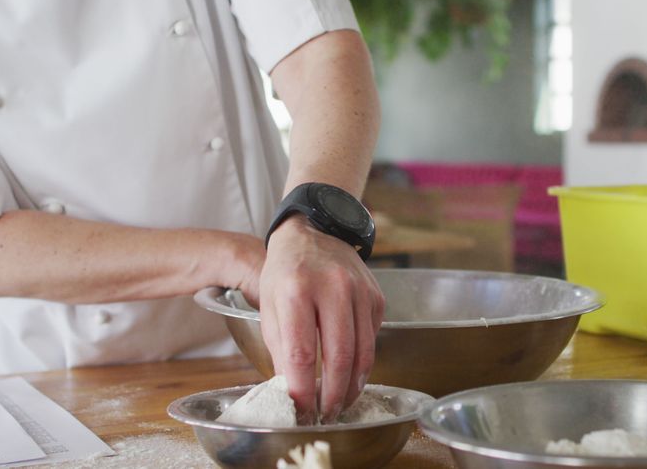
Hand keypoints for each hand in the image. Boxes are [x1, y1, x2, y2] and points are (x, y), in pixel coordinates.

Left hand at [258, 214, 384, 423]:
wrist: (314, 233)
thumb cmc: (286, 272)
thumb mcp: (269, 306)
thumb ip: (280, 349)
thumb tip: (293, 391)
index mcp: (297, 290)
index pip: (302, 353)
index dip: (303, 390)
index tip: (300, 411)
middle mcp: (333, 288)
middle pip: (339, 356)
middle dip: (333, 395)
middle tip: (326, 415)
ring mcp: (360, 291)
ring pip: (363, 352)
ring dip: (353, 385)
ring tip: (341, 403)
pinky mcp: (377, 296)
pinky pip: (373, 338)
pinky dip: (363, 361)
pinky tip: (350, 371)